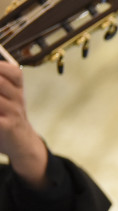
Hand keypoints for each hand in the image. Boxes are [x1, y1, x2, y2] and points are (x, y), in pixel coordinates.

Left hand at [0, 60, 48, 187]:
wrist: (22, 143)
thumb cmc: (8, 117)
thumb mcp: (6, 99)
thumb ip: (1, 87)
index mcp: (18, 90)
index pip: (14, 72)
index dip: (1, 67)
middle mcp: (18, 99)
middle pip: (1, 82)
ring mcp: (14, 113)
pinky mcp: (8, 126)